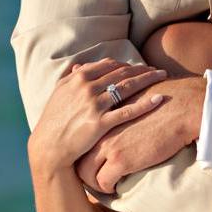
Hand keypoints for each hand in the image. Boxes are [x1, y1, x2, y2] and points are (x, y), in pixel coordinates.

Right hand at [28, 59, 166, 177]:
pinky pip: (128, 111)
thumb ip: (72, 77)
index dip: (127, 64)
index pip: (110, 64)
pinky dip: (145, 104)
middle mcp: (87, 87)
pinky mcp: (100, 123)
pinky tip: (159, 99)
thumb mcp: (60, 92)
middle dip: (142, 69)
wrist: (49, 147)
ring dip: (148, 79)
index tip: (140, 67)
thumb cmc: (54, 120)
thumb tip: (82, 66)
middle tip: (158, 71)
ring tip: (163, 77)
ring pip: (127, 87)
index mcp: (78, 77)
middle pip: (122, 73)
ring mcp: (94, 105)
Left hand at [74, 75, 204, 192]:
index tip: (89, 159)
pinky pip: (103, 182)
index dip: (83, 151)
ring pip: (85, 173)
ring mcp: (108, 145)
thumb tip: (117, 98)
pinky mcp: (120, 160)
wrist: (181, 108)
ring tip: (103, 184)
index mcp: (101, 114)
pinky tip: (115, 186)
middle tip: (91, 177)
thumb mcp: (133, 93)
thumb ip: (119, 98)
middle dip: (82, 170)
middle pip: (78, 156)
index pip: (82, 137)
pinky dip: (107, 188)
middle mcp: (99, 129)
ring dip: (93, 182)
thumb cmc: (163, 100)